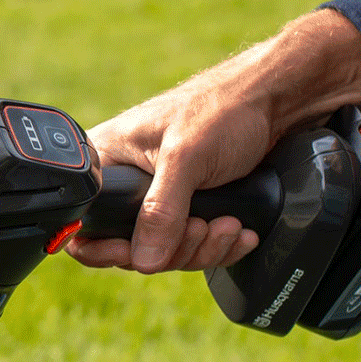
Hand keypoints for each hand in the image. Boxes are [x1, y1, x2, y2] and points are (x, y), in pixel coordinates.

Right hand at [64, 9, 360, 275]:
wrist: (274, 102)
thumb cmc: (223, 108)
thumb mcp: (185, 158)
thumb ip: (161, 210)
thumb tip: (144, 259)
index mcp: (108, 159)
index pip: (86, 222)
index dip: (106, 247)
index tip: (140, 254)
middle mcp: (128, 180)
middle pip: (132, 246)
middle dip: (174, 247)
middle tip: (201, 227)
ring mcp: (161, 197)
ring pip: (167, 251)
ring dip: (202, 247)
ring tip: (229, 224)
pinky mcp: (191, 207)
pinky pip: (194, 245)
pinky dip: (220, 245)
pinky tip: (240, 230)